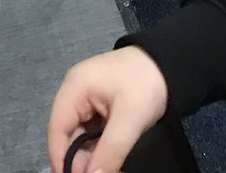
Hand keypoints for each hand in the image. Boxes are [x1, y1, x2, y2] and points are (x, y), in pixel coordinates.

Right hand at [47, 47, 168, 172]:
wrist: (168, 63)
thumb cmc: (145, 84)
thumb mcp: (130, 119)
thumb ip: (109, 151)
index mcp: (74, 88)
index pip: (57, 128)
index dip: (59, 157)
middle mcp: (75, 93)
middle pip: (68, 133)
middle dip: (79, 159)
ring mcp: (87, 99)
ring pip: (81, 135)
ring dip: (91, 155)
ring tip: (107, 169)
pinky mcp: (99, 105)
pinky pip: (92, 131)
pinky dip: (100, 148)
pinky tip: (109, 161)